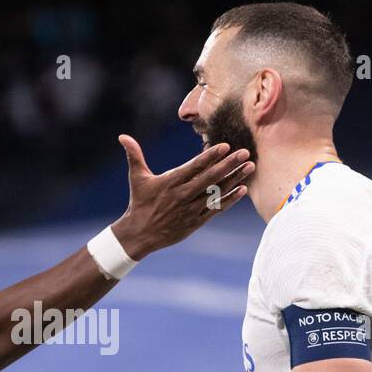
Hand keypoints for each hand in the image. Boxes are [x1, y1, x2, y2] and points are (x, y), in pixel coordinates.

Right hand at [111, 137, 252, 259]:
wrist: (139, 234)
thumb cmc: (139, 203)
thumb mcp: (137, 178)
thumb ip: (134, 155)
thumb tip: (122, 137)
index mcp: (171, 182)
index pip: (194, 166)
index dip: (210, 156)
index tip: (224, 146)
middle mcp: (183, 195)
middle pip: (210, 178)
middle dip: (229, 165)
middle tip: (245, 153)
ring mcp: (191, 209)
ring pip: (216, 193)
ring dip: (234, 180)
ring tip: (249, 167)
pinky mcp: (195, 221)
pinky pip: (216, 209)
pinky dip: (229, 200)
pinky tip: (242, 189)